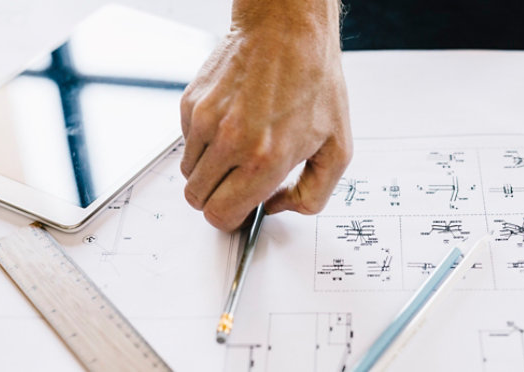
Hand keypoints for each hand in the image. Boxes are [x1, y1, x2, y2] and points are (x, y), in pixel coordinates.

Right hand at [179, 0, 351, 230]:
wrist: (287, 30)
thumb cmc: (314, 81)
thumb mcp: (337, 147)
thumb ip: (313, 194)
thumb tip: (279, 207)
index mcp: (265, 159)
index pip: (222, 214)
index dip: (231, 218)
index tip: (241, 210)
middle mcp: (229, 142)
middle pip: (197, 200)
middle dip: (217, 199)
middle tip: (239, 183)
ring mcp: (204, 121)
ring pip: (189, 173)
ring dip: (210, 171)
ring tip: (238, 149)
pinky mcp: (191, 104)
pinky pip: (186, 143)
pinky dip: (204, 144)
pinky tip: (231, 124)